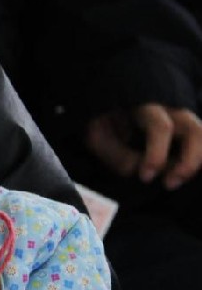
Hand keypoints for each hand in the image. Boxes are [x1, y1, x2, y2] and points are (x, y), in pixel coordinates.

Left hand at [85, 104, 201, 189]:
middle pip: (196, 130)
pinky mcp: (186, 133)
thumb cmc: (103, 123)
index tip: (145, 177)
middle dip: (188, 162)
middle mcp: (171, 109)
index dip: (157, 155)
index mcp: (145, 106)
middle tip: (169, 184)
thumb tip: (138, 168)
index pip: (161, 127)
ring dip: (195, 164)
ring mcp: (182, 120)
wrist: (107, 111)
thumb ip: (116, 153)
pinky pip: (200, 146)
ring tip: (173, 182)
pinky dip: (196, 162)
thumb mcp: (98, 136)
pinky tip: (179, 176)